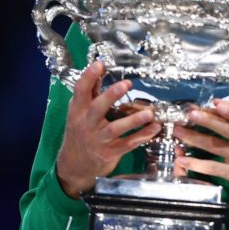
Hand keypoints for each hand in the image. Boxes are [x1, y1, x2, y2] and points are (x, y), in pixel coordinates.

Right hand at [56, 61, 160, 197]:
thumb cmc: (79, 132)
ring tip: (149, 113)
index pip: (80, 91)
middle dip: (111, 95)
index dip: (89, 77)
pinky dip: (142, 136)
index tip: (100, 64)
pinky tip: (154, 128)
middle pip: (97, 108)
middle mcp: (87, 124)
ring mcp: (99, 139)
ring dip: (133, 120)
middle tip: (126, 84)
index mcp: (78, 111)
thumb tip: (100, 68)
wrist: (74, 165)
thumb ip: (90, 92)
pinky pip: (128, 144)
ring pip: (115, 129)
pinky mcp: (110, 152)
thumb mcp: (79, 112)